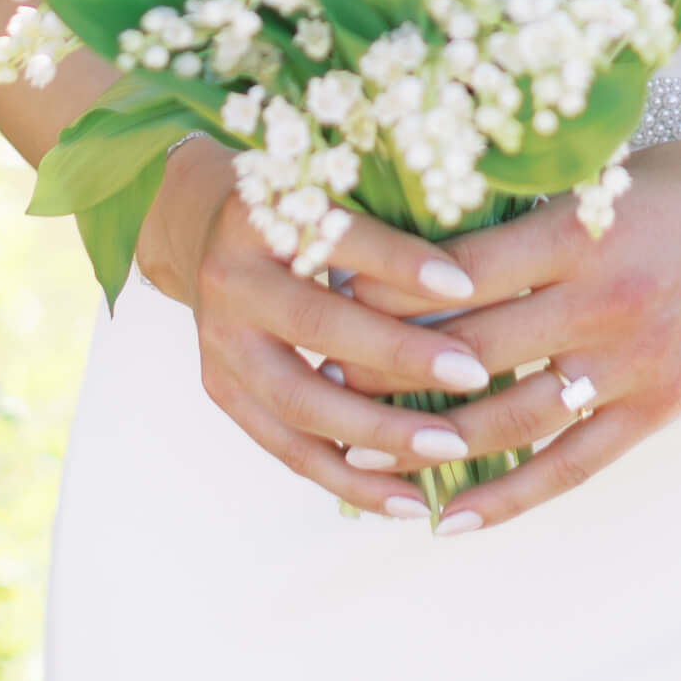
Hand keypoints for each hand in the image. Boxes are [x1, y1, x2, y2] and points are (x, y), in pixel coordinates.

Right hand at [134, 140, 498, 523]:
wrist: (196, 226)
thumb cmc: (297, 201)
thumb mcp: (328, 182)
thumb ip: (388, 207)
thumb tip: (484, 250)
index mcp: (261, 211)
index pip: (336, 236)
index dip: (399, 260)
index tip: (466, 282)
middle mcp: (230, 276)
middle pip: (315, 324)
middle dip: (397, 356)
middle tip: (472, 374)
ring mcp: (219, 341)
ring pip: (299, 402)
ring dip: (378, 432)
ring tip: (449, 448)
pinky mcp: (222, 390)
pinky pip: (287, 449)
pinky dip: (349, 478)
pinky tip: (407, 498)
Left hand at [351, 136, 680, 533]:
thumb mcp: (598, 174)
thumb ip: (520, 207)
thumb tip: (414, 230)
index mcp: (577, 230)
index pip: (459, 271)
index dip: (387, 291)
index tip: (326, 301)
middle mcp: (601, 300)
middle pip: (473, 350)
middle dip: (389, 372)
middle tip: (319, 383)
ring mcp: (631, 362)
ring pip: (513, 419)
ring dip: (432, 446)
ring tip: (361, 461)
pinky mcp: (657, 407)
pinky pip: (571, 466)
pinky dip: (508, 496)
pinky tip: (450, 519)